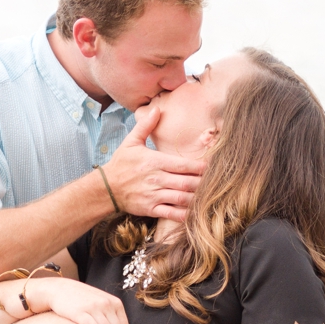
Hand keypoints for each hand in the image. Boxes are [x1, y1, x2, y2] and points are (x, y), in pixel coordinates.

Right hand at [104, 105, 205, 220]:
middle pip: (186, 182)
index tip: (214, 166)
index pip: (183, 165)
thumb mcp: (131, 142)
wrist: (105, 188)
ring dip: (197, 198)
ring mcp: (154, 195)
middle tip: (219, 183)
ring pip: (181, 198)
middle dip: (204, 183)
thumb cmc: (120, 164)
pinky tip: (196, 214)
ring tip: (211, 197)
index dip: (201, 167)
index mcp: (155, 162)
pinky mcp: (150, 209)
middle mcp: (156, 179)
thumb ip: (145, 125)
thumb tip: (156, 108)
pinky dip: (184, 215)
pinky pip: (171, 213)